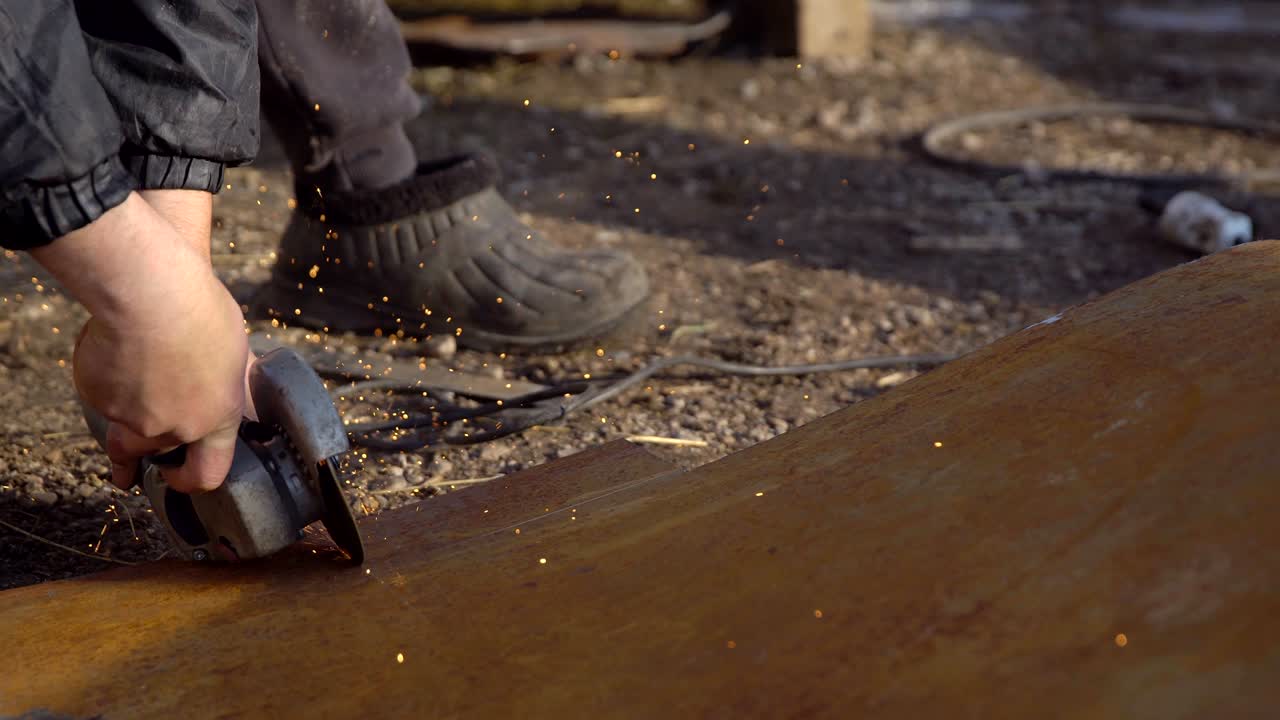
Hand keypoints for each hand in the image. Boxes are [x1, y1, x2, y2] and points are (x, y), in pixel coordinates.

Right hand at [33, 192, 249, 492]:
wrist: (152, 294)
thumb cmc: (200, 310)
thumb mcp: (232, 347)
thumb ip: (225, 375)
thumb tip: (229, 375)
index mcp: (218, 417)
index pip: (207, 473)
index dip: (188, 479)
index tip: (176, 476)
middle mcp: (175, 428)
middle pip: (150, 450)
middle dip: (140, 447)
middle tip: (131, 445)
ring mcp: (132, 417)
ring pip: (120, 420)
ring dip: (123, 398)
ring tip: (129, 356)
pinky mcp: (97, 397)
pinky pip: (99, 390)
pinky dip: (103, 374)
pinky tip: (114, 342)